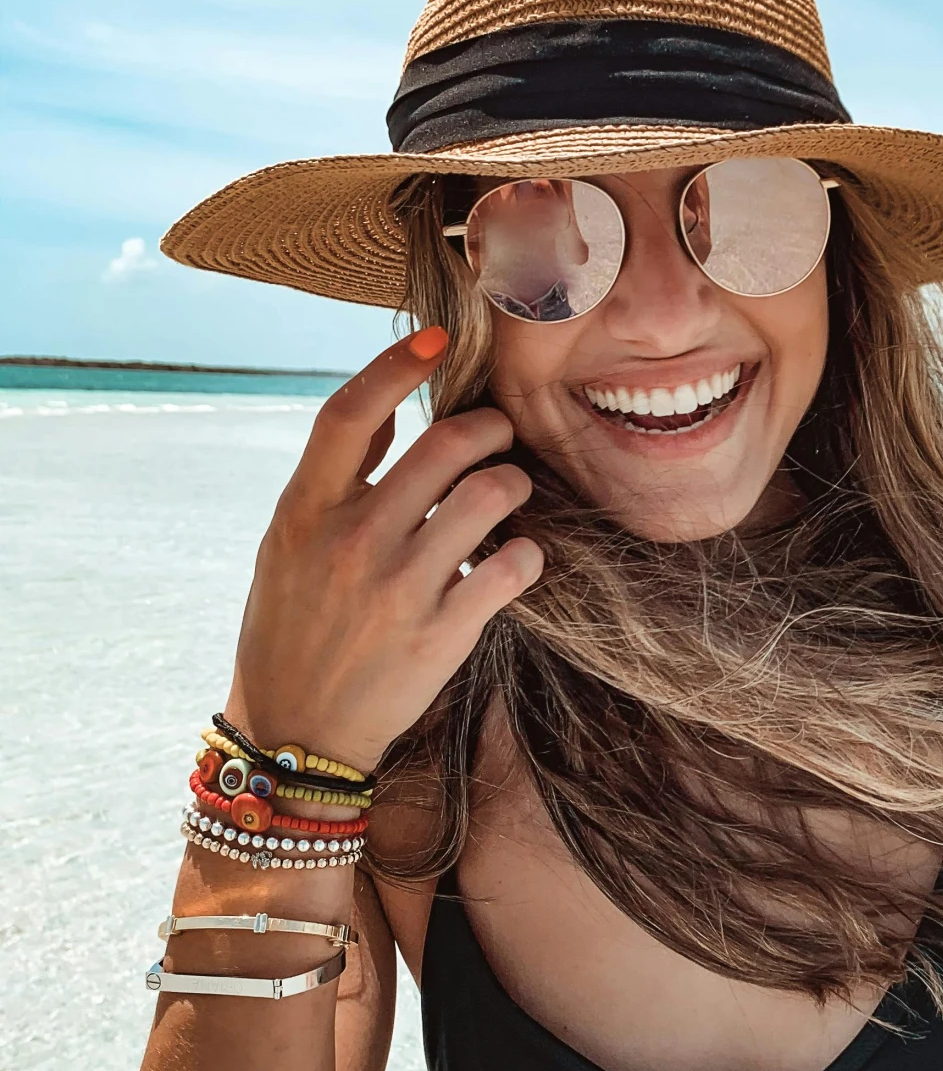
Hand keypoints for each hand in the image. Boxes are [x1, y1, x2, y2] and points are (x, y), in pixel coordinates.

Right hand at [225, 329, 543, 770]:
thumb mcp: (286, 547)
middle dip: (490, 429)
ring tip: (510, 495)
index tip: (437, 338)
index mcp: (303, 512)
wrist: (296, 732)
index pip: (348, 414)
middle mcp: (351, 541)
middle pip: (445, 443)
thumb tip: (388, 414)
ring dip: (514, 484)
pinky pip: (512, 566)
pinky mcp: (443, 634)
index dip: (396, 364)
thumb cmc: (292, 628)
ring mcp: (399, 588)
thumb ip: (335, 482)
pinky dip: (527, 554)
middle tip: (500, 438)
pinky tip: (517, 558)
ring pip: (489, 495)